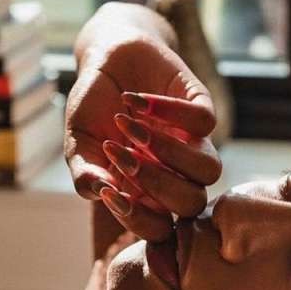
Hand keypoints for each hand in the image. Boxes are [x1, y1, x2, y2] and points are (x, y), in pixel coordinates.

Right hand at [65, 9, 220, 240]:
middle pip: (191, 204)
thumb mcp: (80, 142)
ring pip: (210, 169)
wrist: (107, 62)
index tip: (111, 193)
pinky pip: (203, 122)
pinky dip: (170, 112)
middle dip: (157, 184)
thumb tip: (100, 193)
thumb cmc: (95, 109)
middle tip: (120, 153)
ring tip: (129, 126)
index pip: (161, 227)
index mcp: (149, 191)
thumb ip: (85, 171)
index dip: (140, 220)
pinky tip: (136, 100)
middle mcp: (178, 173)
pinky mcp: (201, 109)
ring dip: (169, 151)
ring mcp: (194, 143)